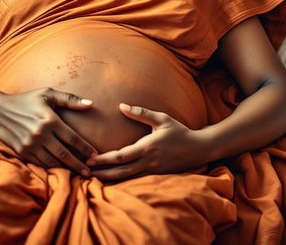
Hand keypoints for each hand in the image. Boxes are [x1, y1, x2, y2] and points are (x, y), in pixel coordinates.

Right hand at [0, 88, 96, 174]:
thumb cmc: (26, 100)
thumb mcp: (47, 94)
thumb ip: (69, 99)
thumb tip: (90, 104)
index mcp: (50, 120)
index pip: (73, 138)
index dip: (85, 148)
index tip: (95, 155)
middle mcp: (41, 134)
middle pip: (65, 154)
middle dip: (79, 164)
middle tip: (90, 171)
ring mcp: (31, 145)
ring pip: (53, 161)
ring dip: (67, 169)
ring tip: (78, 173)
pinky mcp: (23, 152)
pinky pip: (40, 163)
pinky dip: (51, 168)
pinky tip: (60, 170)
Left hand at [86, 104, 204, 179]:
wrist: (199, 148)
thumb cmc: (179, 131)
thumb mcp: (161, 118)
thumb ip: (140, 112)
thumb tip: (121, 106)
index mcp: (147, 147)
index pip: (121, 156)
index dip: (104, 159)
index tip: (90, 158)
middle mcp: (148, 161)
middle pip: (120, 171)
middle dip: (102, 172)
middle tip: (86, 171)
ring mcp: (153, 171)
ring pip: (127, 178)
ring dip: (110, 178)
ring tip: (94, 178)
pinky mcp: (156, 176)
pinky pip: (136, 180)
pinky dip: (122, 181)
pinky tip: (112, 180)